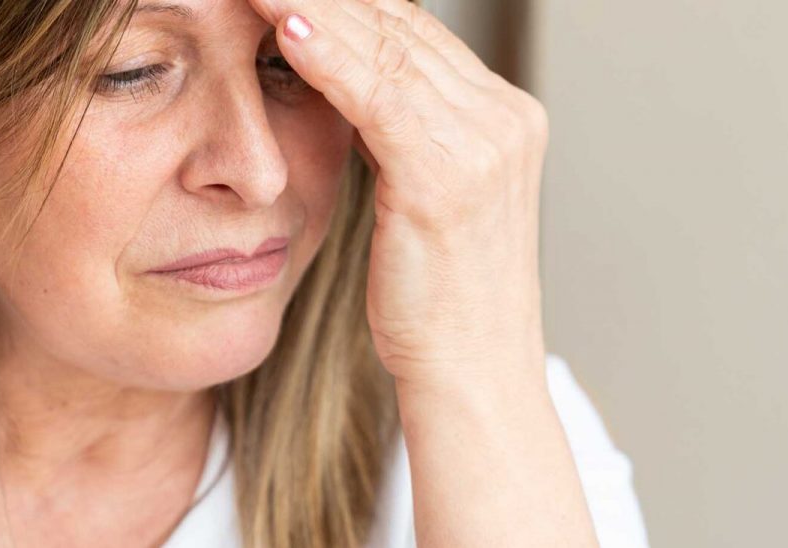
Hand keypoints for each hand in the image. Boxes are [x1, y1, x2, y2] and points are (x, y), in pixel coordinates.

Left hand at [250, 0, 551, 384]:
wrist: (472, 375)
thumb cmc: (434, 300)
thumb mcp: (416, 198)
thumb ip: (392, 133)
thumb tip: (339, 81)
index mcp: (501, 116)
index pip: (411, 28)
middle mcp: (503, 116)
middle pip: (398, 24)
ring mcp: (484, 142)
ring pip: (385, 47)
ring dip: (312, 5)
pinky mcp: (449, 176)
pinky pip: (378, 96)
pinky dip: (327, 55)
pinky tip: (284, 25)